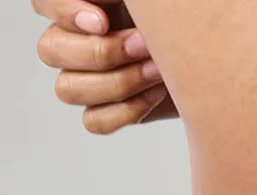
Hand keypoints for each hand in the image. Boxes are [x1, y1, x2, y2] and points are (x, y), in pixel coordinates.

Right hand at [34, 0, 178, 134]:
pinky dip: (126, 111)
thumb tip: (95, 9)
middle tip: (146, 46)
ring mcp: (85, 80)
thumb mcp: (147, 3)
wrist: (212, 61)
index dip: (64, 13)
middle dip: (103, 52)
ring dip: (117, 83)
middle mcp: (73, 42)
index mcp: (77, 7)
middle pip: (51, 51)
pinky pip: (94, 121)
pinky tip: (156, 94)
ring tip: (158, 72)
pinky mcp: (106, 112)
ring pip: (68, 89)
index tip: (101, 21)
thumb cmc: (181, 20)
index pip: (43, 3)